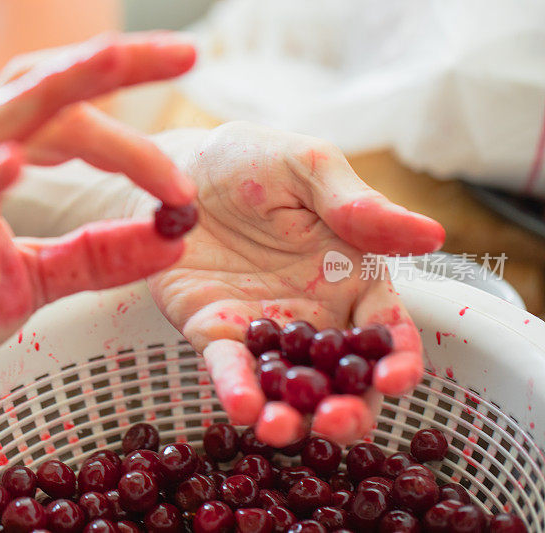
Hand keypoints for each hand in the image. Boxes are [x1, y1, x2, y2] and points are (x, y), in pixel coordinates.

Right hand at [0, 33, 197, 467]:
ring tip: (115, 61)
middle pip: (39, 90)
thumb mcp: (39, 275)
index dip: (120, 83)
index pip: (61, 103)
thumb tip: (173, 238)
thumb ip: (100, 254)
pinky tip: (13, 163)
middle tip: (185, 52)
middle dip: (111, 64)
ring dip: (63, 93)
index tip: (185, 74)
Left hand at [145, 123, 444, 445]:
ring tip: (282, 427)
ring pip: (290, 389)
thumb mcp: (306, 168)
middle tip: (336, 421)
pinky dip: (237, 389)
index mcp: (351, 276)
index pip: (386, 330)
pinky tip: (242, 406)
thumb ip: (359, 206)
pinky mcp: (215, 333)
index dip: (398, 360)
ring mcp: (264, 329)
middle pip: (343, 380)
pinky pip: (230, 369)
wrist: (174, 171)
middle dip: (348, 410)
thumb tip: (433, 234)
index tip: (395, 380)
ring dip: (292, 417)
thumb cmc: (248, 162)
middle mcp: (314, 313)